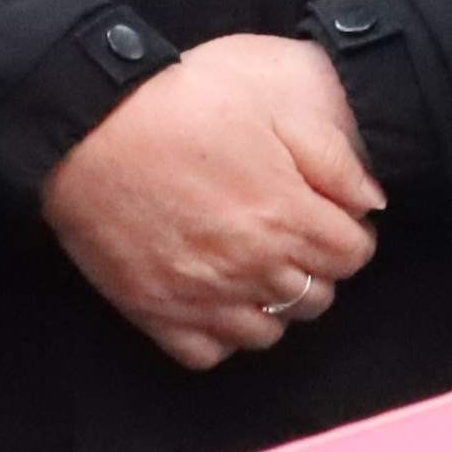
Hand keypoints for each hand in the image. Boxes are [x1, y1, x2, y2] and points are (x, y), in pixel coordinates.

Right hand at [43, 35, 382, 369]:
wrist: (82, 124)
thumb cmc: (177, 101)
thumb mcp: (269, 98)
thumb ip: (331, 154)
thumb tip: (369, 199)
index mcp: (286, 217)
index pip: (353, 255)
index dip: (347, 231)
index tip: (327, 214)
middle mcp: (251, 268)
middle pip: (317, 297)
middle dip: (314, 268)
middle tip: (289, 235)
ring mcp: (201, 297)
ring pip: (268, 334)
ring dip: (271, 304)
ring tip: (252, 266)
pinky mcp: (154, 312)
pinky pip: (207, 353)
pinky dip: (217, 333)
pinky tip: (211, 296)